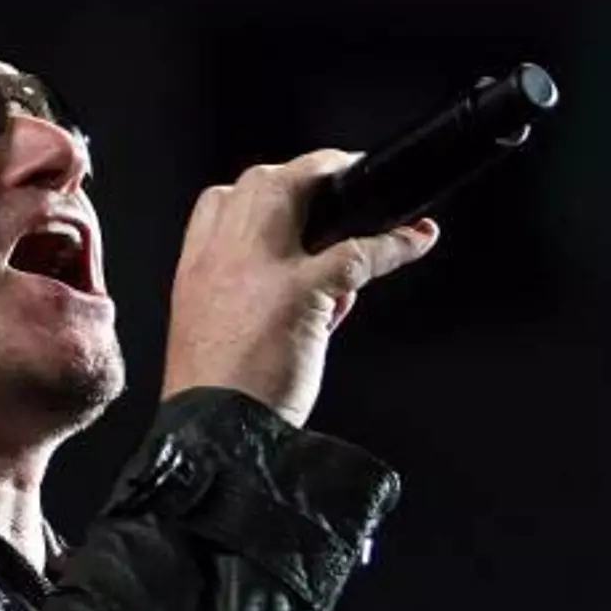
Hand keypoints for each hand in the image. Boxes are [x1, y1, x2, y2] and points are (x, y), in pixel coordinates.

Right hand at [161, 149, 439, 427]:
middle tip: (339, 178)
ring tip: (374, 200)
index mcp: (195, 272)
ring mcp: (258, 269)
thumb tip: (315, 295)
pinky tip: (415, 239)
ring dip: (340, 185)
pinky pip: (357, 252)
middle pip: (258, 182)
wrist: (215, 437)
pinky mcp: (299, 292)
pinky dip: (394, 244)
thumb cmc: (217, 401)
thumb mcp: (212, 339)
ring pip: (297, 192)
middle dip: (303, 173)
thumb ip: (245, 303)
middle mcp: (218, 259)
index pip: (217, 203)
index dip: (256, 193)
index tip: (287, 198)